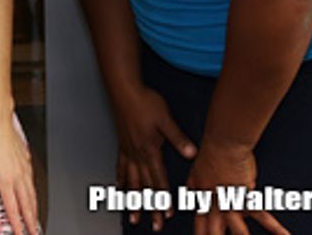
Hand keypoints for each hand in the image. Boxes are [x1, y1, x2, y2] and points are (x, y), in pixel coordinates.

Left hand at [0, 112, 37, 234]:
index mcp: (5, 179)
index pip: (13, 208)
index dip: (17, 224)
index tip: (21, 234)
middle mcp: (18, 174)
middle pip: (27, 203)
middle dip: (31, 220)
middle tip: (34, 231)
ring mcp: (24, 166)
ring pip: (32, 192)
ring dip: (35, 207)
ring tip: (36, 219)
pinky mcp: (26, 158)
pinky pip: (32, 179)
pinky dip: (34, 190)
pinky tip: (33, 192)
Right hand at [113, 87, 194, 230]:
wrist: (124, 90)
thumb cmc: (145, 102)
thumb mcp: (165, 118)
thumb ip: (178, 138)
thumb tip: (192, 153)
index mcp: (149, 149)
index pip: (158, 179)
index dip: (164, 198)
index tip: (169, 213)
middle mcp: (137, 154)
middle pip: (145, 186)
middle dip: (150, 207)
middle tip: (154, 225)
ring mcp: (128, 150)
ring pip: (131, 181)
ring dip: (132, 200)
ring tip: (132, 216)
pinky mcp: (122, 144)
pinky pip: (120, 166)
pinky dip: (121, 179)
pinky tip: (120, 187)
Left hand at [186, 142, 288, 234]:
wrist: (222, 143)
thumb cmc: (211, 151)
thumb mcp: (200, 171)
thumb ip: (205, 187)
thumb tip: (208, 193)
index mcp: (200, 199)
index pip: (199, 225)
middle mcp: (213, 206)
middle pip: (212, 233)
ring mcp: (230, 205)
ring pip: (238, 232)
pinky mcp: (246, 200)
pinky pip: (263, 217)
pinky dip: (276, 228)